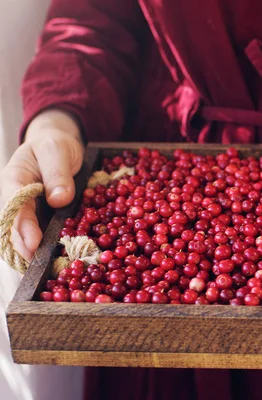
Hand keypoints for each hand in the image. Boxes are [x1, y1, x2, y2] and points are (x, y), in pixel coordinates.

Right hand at [0, 109, 83, 260]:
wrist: (58, 145)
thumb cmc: (54, 145)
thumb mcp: (57, 149)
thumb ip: (58, 171)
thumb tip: (59, 199)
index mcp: (15, 180)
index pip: (15, 207)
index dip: (23, 227)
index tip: (33, 244)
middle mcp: (17, 200)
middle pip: (17, 228)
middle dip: (26, 249)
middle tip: (39, 267)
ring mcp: (29, 212)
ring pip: (27, 236)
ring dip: (35, 254)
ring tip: (46, 272)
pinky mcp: (42, 219)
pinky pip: (43, 235)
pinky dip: (48, 248)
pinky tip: (58, 262)